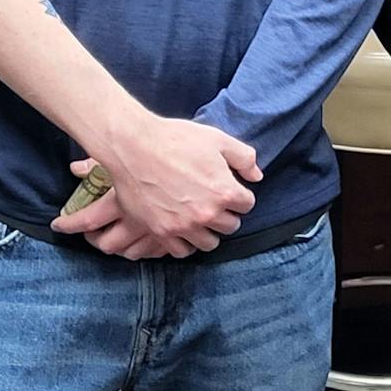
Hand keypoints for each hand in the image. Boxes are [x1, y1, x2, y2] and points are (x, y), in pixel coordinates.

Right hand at [51, 112, 262, 257]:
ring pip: (209, 243)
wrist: (134, 146)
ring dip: (208, 231)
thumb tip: (256, 176)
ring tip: (200, 217)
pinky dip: (186, 242)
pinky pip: (182, 251)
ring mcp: (183, 226)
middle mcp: (207, 213)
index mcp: (224, 191)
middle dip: (226, 214)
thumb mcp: (217, 139)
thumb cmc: (176, 139)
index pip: (247, 205)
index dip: (240, 195)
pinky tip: (183, 228)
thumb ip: (244, 158)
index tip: (229, 189)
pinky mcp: (161, 232)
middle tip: (214, 201)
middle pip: (230, 226)